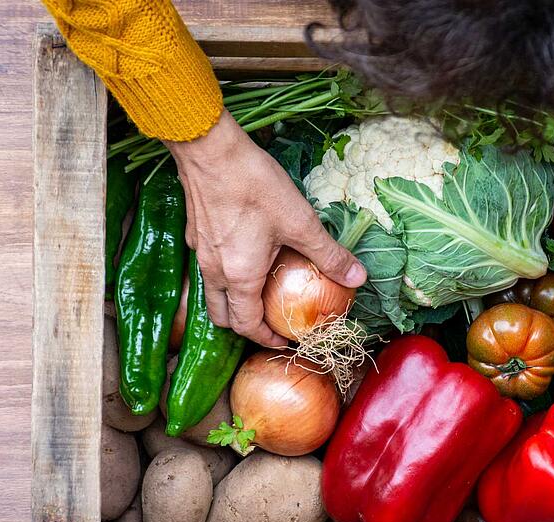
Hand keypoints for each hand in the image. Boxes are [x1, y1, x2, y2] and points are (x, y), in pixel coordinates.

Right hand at [165, 111, 366, 345]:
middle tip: (269, 323)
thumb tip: (358, 277)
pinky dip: (224, 275)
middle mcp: (214, 271)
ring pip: (211, 293)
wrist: (210, 149)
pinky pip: (208, 267)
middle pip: (221, 316)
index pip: (246, 325)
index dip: (265, 339)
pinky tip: (244, 255)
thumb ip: (328, 254)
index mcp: (239, 278)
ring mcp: (200, 252)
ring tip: (258, 294)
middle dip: (244, 326)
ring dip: (232, 301)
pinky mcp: (195, 232)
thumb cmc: (255, 186)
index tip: (282, 340)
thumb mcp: (301, 223)